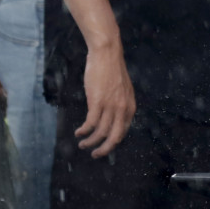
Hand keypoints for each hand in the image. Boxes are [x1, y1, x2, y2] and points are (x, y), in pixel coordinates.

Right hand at [76, 40, 135, 156]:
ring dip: (90, 142)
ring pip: (100, 133)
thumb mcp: (122, 90)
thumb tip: (112, 116)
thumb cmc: (112, 69)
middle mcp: (122, 109)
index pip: (123, 131)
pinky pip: (90, 124)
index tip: (104, 145)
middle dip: (104, 150)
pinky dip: (84, 131)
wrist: (107, 53)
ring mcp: (110, 107)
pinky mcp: (97, 102)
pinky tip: (79, 133)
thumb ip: (120, 104)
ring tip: (83, 144)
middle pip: (114, 138)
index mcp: (130, 107)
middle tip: (95, 155)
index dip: (112, 141)